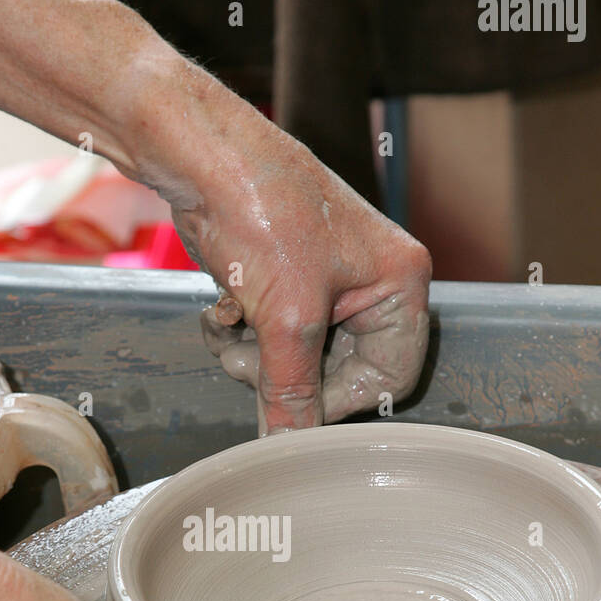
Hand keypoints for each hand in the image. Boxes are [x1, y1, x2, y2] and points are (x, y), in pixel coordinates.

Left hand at [172, 110, 430, 432]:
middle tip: (248, 361)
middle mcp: (372, 282)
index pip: (389, 377)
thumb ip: (292, 390)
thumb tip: (290, 443)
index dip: (337, 401)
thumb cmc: (261, 210)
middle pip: (336, 371)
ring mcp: (326, 280)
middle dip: (283, 371)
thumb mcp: (285, 317)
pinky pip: (271, 333)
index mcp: (399, 282)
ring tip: (231, 324)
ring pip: (296, 356)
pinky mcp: (286, 279)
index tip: (293, 408)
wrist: (201, 157)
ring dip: (254, 354)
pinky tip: (222, 306)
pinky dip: (242, 331)